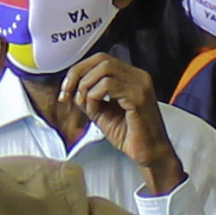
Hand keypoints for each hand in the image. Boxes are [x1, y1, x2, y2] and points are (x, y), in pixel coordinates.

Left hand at [52, 54, 179, 192]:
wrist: (149, 154)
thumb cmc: (131, 136)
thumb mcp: (103, 113)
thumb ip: (89, 98)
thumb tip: (72, 89)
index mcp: (131, 77)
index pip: (101, 60)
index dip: (79, 70)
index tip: (66, 90)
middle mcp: (138, 76)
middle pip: (101, 60)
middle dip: (78, 75)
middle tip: (67, 94)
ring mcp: (140, 84)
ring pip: (104, 69)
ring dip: (86, 87)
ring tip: (86, 106)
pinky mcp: (138, 97)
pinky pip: (108, 85)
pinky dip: (94, 96)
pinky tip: (95, 110)